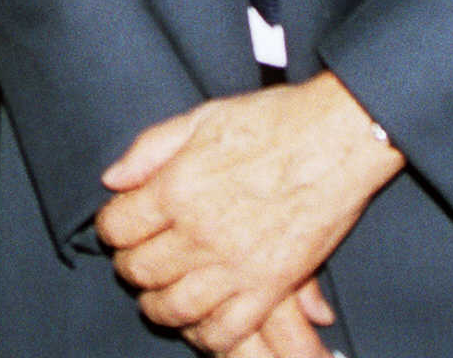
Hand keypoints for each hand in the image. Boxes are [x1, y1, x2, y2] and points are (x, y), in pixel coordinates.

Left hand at [96, 73, 399, 353]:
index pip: (117, 227)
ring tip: (162, 294)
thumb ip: (150, 148)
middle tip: (141, 258)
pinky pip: (226, 331)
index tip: (122, 226)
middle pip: (139, 270)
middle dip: (131, 266)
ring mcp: (235, 265)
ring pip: (174, 308)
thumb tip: (113, 178)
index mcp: (177, 187)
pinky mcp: (270, 287)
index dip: (112, 228)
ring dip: (159, 305)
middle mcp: (199, 232)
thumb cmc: (274, 121)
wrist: (340, 137)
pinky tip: (202, 319)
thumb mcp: (202, 117)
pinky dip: (207, 335)